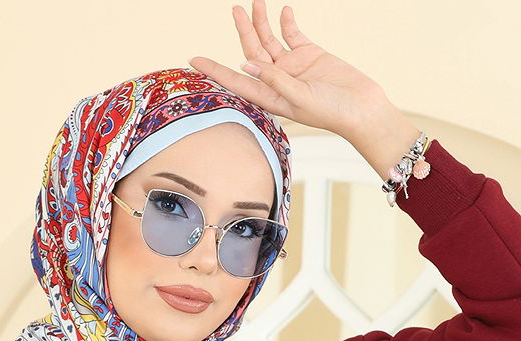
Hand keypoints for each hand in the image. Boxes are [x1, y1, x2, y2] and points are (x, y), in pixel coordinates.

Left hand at [189, 2, 391, 140]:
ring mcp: (292, 67)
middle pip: (252, 52)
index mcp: (269, 97)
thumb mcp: (300, 98)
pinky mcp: (309, 54)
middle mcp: (276, 81)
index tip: (194, 61)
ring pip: (270, 40)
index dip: (215, 71)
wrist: (361, 108)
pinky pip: (292, 34)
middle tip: (234, 9)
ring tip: (254, 2)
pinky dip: (286, 22)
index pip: (236, 81)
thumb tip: (247, 63)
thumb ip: (274, 80)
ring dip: (261, 22)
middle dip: (242, 31)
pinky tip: (281, 11)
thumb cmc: (332, 112)